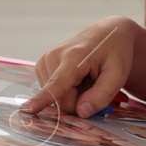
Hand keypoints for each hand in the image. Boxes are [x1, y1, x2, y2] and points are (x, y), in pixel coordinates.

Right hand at [23, 17, 137, 117]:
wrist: (107, 33)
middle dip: (79, 101)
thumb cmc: (115, 53)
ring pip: (56, 99)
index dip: (42, 100)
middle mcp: (53, 57)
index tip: (26, 110)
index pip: (57, 84)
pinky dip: (67, 90)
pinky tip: (77, 77)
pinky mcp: (42, 66)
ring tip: (87, 77)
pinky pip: (53, 92)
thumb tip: (80, 112)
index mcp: (73, 57)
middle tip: (94, 83)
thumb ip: (102, 95)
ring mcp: (45, 61)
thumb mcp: (118, 74)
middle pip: (61, 101)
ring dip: (74, 95)